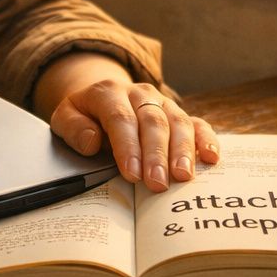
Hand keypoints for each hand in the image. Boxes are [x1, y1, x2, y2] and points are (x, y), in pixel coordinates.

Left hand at [35, 53, 218, 191]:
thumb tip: (92, 141)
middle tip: (158, 184)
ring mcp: (163, 103)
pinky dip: (207, 140)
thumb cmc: (84, 116)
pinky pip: (197, 124)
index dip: (127, 147)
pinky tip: (212, 158)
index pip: (121, 119)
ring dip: (182, 151)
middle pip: (152, 122)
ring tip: (183, 177)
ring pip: (178, 122)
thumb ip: (73, 128)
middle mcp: (140, 93)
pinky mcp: (178, 114)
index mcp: (109, 92)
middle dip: (156, 155)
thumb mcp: (65, 118)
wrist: (104, 99)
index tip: (132, 175)